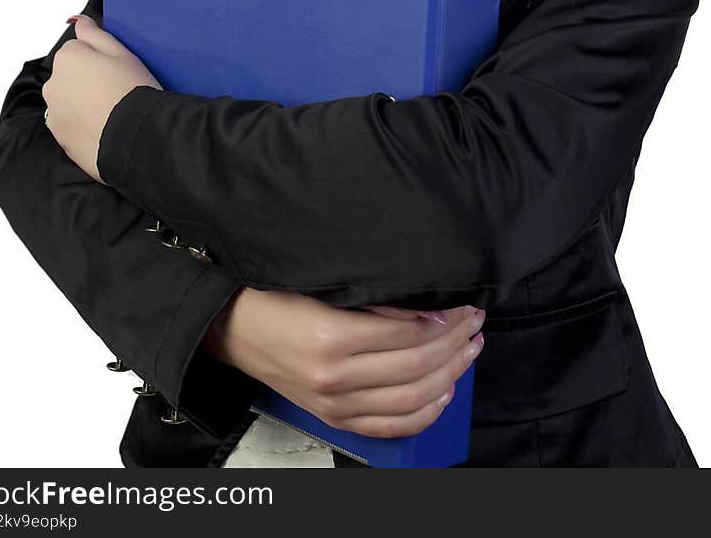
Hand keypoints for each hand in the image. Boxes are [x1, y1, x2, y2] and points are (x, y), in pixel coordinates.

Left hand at [43, 13, 162, 183]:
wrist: (136, 137)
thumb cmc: (133, 90)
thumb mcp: (122, 53)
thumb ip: (95, 34)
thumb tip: (77, 20)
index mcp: (67, 58)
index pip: (79, 50)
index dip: (101, 59)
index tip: (116, 71)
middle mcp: (53, 84)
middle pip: (70, 76)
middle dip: (87, 81)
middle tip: (116, 91)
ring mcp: (54, 113)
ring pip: (69, 101)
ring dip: (83, 103)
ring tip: (112, 112)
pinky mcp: (60, 138)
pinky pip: (71, 125)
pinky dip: (83, 125)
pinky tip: (105, 127)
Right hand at [201, 287, 485, 438]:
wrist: (234, 328)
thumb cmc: (276, 296)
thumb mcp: (323, 285)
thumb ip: (374, 298)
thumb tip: (425, 307)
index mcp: (330, 336)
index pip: (407, 334)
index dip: (443, 320)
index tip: (463, 304)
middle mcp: (334, 377)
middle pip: (415, 367)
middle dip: (454, 343)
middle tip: (476, 321)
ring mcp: (334, 404)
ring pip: (411, 398)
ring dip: (450, 374)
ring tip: (470, 349)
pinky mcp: (334, 419)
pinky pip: (391, 426)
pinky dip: (425, 413)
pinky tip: (445, 390)